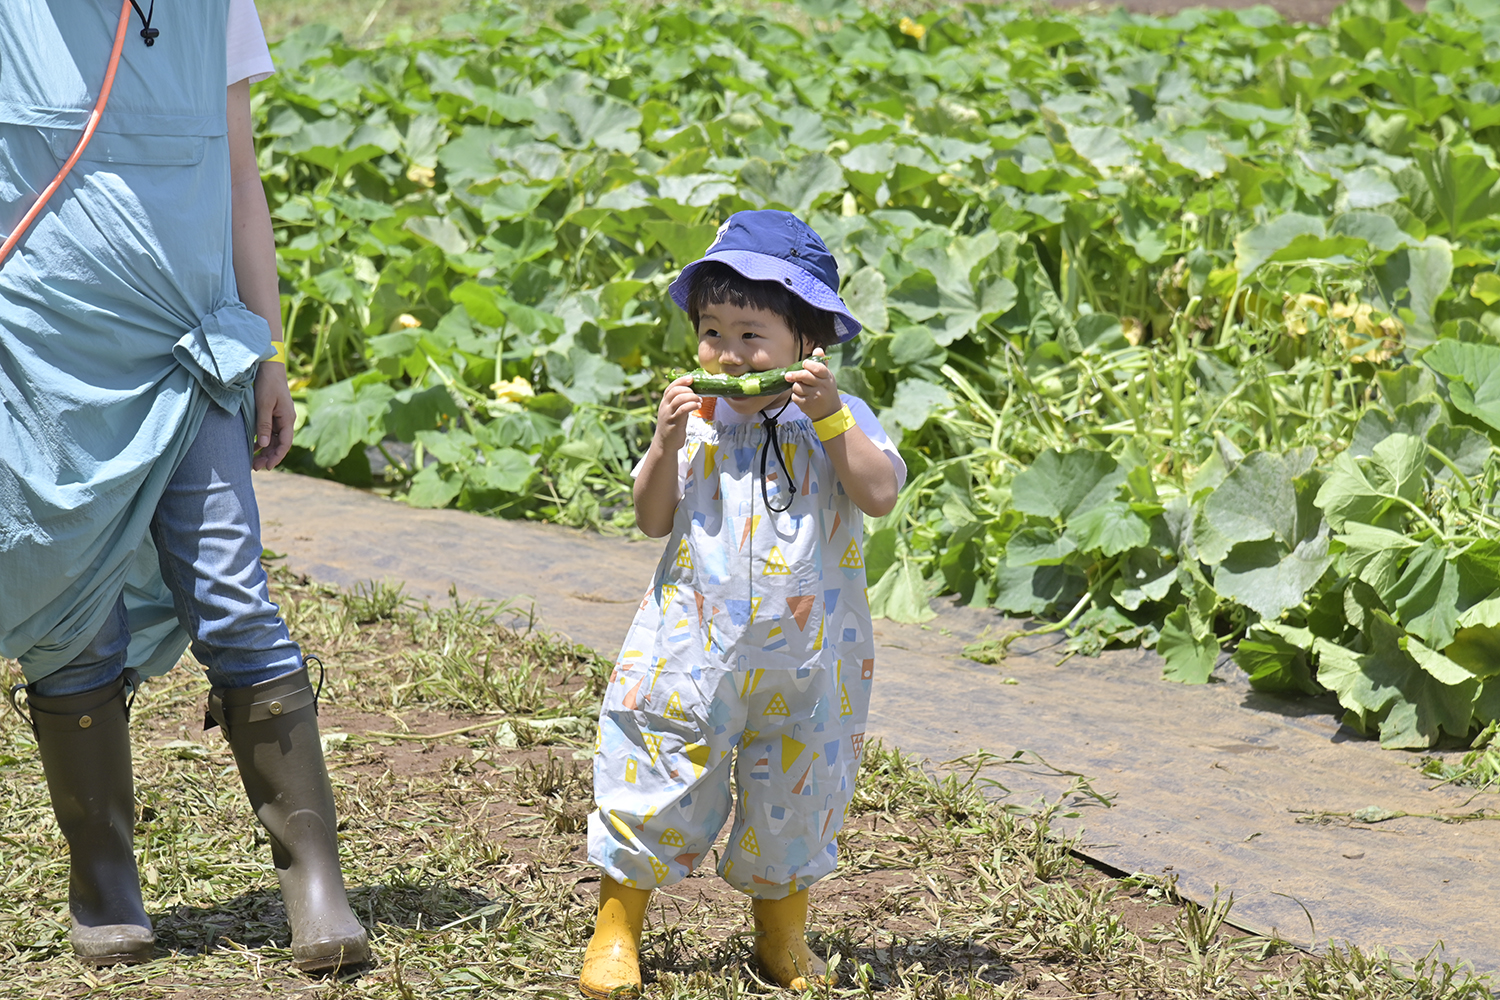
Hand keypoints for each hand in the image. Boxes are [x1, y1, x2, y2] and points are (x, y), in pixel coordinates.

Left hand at [251, 355, 294, 470]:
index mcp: (288, 418)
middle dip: (270, 457)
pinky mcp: (273, 414)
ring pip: (275, 439)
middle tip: (256, 467)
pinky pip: (270, 432)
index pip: (285, 443)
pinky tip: (254, 447)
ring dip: (266, 451)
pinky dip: (263, 441)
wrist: (269, 367)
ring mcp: (280, 417)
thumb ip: (264, 425)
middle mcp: (286, 420)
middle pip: (280, 444)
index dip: (277, 457)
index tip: (267, 467)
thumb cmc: (267, 384)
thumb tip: (265, 445)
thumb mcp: (264, 405)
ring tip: (254, 461)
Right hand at [653, 374, 700, 454]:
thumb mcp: (675, 412)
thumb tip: (694, 393)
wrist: (665, 444)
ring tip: (699, 401)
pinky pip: (682, 410)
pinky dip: (691, 405)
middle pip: (675, 391)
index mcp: (665, 402)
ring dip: (692, 397)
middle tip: (697, 394)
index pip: (671, 387)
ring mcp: (668, 414)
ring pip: (679, 399)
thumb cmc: (673, 427)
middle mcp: (664, 407)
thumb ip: (681, 403)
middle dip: (688, 389)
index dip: (681, 381)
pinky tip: (697, 406)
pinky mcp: (673, 423)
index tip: (691, 378)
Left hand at [786, 348, 840, 420]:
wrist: (830, 411)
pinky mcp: (807, 405)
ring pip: (797, 387)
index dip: (808, 364)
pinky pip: (795, 397)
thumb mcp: (827, 377)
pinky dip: (795, 396)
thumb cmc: (826, 390)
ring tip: (800, 388)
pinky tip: (801, 397)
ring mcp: (815, 397)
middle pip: (804, 376)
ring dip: (795, 386)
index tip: (803, 364)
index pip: (818, 368)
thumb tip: (818, 349)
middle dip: (795, 374)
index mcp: (827, 377)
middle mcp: (822, 387)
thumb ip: (821, 363)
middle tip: (788, 375)